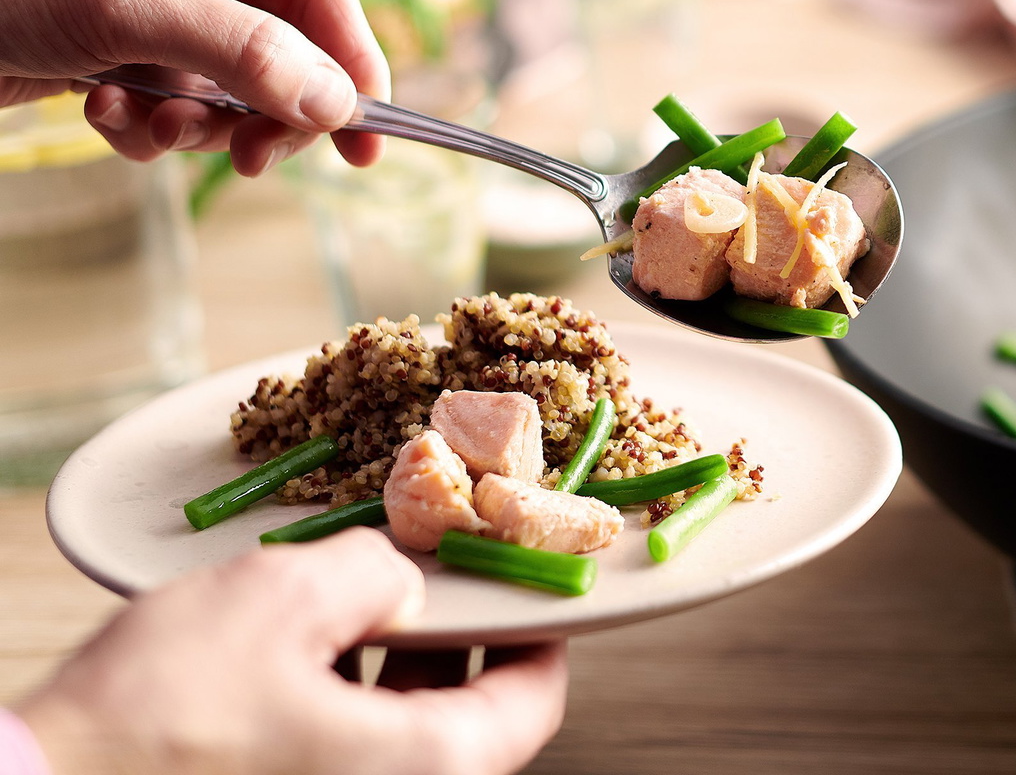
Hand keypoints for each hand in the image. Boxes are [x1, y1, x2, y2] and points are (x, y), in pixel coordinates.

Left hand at [0, 0, 388, 173]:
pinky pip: (182, 103)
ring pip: (236, 82)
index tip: (369, 130)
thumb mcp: (126, 8)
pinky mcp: (123, 47)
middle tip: (257, 160)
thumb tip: (338, 103)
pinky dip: (152, 126)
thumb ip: (242, 52)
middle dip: (267, 103)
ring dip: (200, 122)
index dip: (349, 55)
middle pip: (285, 40)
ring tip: (146, 130)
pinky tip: (102, 117)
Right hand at [17, 529, 567, 774]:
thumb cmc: (159, 712)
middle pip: (467, 723)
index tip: (530, 581)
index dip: (541, 631)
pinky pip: (342, 758)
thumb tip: (401, 583)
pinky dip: (342, 702)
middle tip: (447, 577)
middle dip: (459, 641)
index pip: (531, 705)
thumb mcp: (282, 597)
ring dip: (397, 669)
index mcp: (423, 769)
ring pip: (399, 740)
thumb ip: (372, 576)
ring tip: (370, 597)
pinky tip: (307, 649)